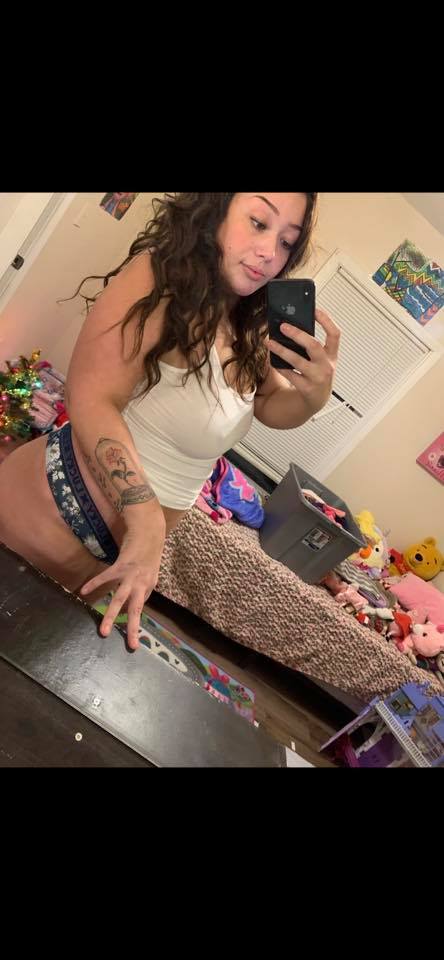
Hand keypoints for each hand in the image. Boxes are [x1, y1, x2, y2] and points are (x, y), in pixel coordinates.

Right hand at [80, 525, 164, 650]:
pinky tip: (84, 591)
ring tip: (104, 631)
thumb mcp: (151, 571)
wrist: (150, 530)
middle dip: (133, 628)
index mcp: (149, 585)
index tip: (130, 635)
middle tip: (130, 645)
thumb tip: (133, 598)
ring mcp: (131, 575)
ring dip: (112, 615)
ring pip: (120, 598)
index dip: (134, 618)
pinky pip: (106, 577)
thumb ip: (142, 585)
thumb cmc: (148, 551)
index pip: (140, 606)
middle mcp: (142, 583)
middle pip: (137, 609)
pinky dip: (95, 584)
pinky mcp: (121, 565)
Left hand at [268, 308, 339, 414]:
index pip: (335, 334)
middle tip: (283, 326)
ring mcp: (318, 378)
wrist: (317, 400)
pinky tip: (272, 360)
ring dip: (282, 350)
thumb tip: (291, 328)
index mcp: (332, 355)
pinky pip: (290, 375)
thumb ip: (311, 346)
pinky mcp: (307, 389)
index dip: (326, 321)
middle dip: (298, 334)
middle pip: (314, 345)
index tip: (314, 310)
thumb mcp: (320, 360)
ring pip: (298, 361)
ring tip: (270, 342)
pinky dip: (280, 366)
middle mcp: (327, 366)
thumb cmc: (316, 374)